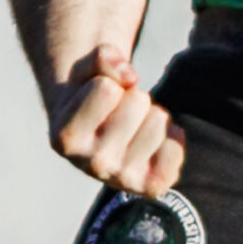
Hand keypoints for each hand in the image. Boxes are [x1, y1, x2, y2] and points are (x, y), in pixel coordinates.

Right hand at [48, 44, 185, 195]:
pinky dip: (172, 135)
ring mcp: (123, 179)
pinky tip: (151, 140)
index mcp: (65, 138)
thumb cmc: (89, 96)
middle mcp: (92, 165)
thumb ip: (102, 57)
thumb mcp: (85, 69)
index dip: (107, 81)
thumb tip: (131, 76)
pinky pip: (177, 147)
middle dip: (132, 96)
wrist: (100, 137)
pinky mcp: (150, 186)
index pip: (106, 88)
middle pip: (137, 101)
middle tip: (118, 111)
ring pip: (160, 119)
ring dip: (151, 114)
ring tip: (133, 126)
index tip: (98, 96)